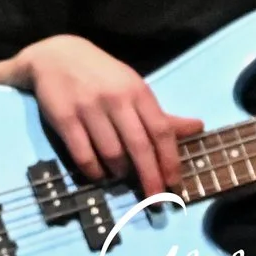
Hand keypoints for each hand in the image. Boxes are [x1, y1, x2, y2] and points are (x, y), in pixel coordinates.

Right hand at [16, 35, 202, 197]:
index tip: (174, 184)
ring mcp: (88, 107)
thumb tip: (198, 127)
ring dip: (120, 172)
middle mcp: (115, 98)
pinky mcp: (64, 117)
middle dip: (150, 178)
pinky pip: (83, 154)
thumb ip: (161, 114)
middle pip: (139, 147)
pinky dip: (94, 171)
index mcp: (137, 91)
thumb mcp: (133, 87)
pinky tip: (98, 173)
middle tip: (156, 200)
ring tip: (121, 175)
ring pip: (111, 153)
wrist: (56, 55)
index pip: (161, 131)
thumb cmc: (102, 76)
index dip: (170, 161)